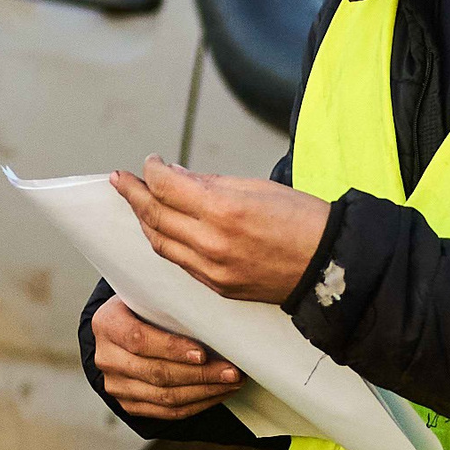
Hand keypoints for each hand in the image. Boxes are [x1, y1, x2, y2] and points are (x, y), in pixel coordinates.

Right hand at [90, 294, 244, 420]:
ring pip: (164, 397)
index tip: (203, 353)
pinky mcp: (128, 404)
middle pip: (156, 373)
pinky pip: (166, 412)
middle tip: (231, 371)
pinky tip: (217, 394)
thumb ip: (169, 302)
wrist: (121, 328)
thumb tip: (213, 310)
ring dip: (204, 392)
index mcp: (107, 323)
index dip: (171, 348)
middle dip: (199, 374)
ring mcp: (115, 385)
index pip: (139, 340)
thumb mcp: (148, 295)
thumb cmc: (143, 306)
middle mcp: (106, 358)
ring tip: (231, 383)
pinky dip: (196, 404)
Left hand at [113, 156, 331, 304]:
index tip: (150, 162)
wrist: (329, 266)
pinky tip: (163, 228)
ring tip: (137, 202)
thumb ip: (210, 183)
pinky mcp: (217, 288)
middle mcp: (211, 242)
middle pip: (155, 216)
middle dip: (134, 195)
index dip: (152, 171)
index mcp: (224, 209)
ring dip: (144, 220)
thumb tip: (175, 176)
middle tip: (120, 180)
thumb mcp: (257, 186)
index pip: (167, 186)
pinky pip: (179, 263)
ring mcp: (212, 270)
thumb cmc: (302, 219)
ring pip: (160, 243)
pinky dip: (165, 242)